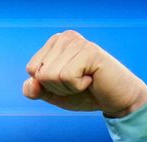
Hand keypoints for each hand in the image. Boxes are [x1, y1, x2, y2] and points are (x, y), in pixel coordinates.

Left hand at [22, 31, 146, 117]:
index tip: (68, 81)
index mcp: (54, 43)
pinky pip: (66, 76)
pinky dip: (77, 86)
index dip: (47, 85)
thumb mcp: (54, 94)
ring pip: (51, 75)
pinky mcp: (89, 51)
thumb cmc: (85, 94)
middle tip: (79, 82)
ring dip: (68, 88)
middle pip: (40, 73)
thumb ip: (35, 90)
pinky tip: (92, 79)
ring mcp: (78, 42)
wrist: (116, 100)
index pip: (32, 69)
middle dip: (58, 87)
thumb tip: (30, 83)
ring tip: (86, 80)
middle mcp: (65, 37)